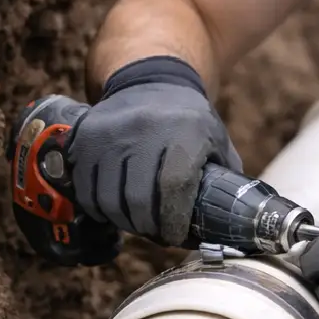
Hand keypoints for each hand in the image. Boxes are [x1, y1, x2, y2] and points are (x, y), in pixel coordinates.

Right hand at [67, 55, 241, 244]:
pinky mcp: (85, 137)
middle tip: (155, 234)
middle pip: (138, 199)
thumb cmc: (189, 121)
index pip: (173, 187)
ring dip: (122, 221)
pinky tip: (113, 209)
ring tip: (135, 223)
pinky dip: (98, 207)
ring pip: (107, 199)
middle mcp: (144, 129)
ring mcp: (110, 132)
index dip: (172, 221)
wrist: (150, 82)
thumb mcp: (217, 141)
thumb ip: (226, 180)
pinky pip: (84, 187)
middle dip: (147, 228)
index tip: (174, 236)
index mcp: (185, 131)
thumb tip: (234, 224)